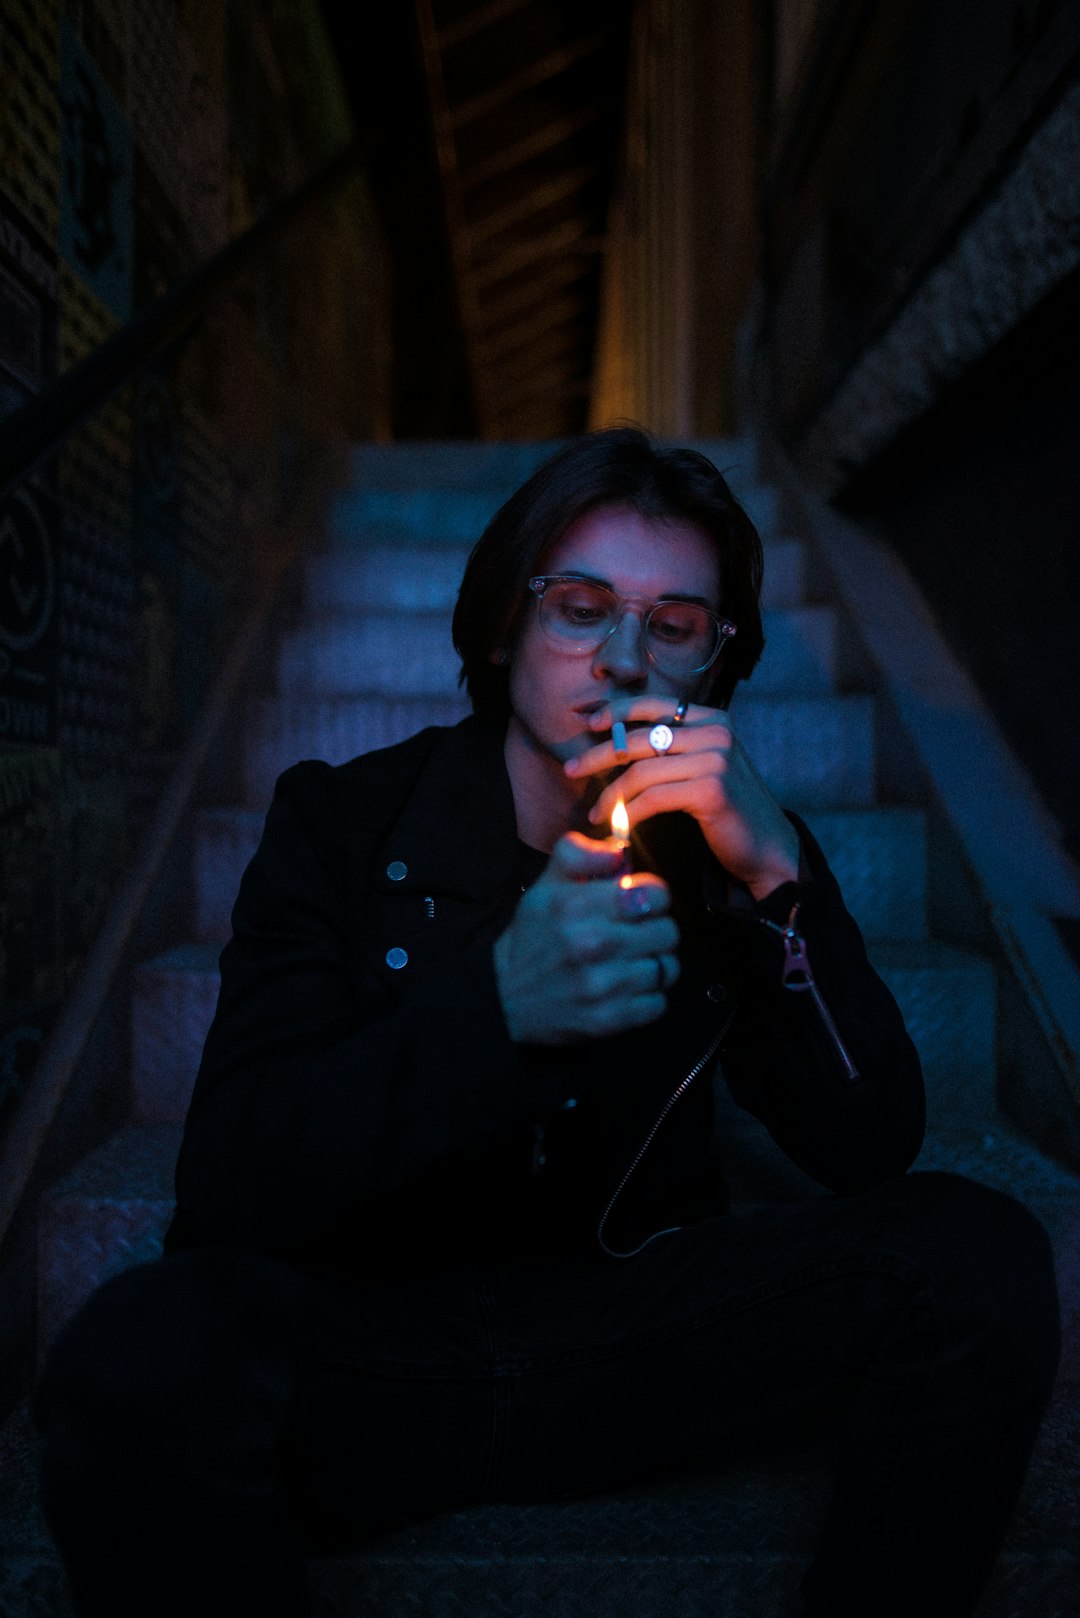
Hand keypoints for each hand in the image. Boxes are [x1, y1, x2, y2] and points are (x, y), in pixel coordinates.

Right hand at [493, 831, 679, 1044]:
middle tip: (635, 935)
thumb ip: (579, 854)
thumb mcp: (545, 885)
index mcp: (578, 905)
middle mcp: (592, 944)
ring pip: (666, 968)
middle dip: (654, 931)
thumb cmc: (531, 938)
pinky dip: (647, 998)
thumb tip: (617, 849)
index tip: (640, 904)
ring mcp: (602, 985)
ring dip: (653, 965)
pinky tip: (625, 989)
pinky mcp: (609, 1019)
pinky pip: (658, 1003)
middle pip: (668, 931)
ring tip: (630, 963)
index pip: (655, 894)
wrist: (503, 999)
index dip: (653, 897)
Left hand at [564, 697, 799, 900]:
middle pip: (640, 737)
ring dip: (611, 794)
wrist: (767, 846)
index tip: (590, 725)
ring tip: (595, 812)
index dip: (617, 711)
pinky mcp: (711, 789)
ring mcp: (715, 758)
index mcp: (713, 719)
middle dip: (599, 755)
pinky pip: (654, 797)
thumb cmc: (728, 810)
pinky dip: (630, 812)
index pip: (655, 704)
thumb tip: (617, 742)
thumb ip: (674, 748)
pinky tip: (619, 825)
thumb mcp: (704, 766)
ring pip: (641, 770)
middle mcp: (716, 732)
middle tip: (571, 770)